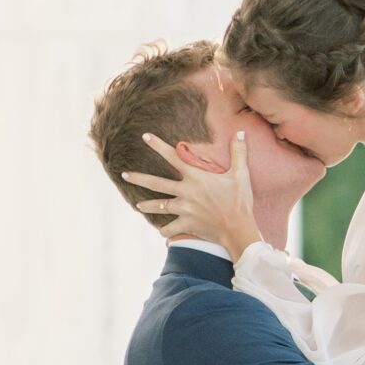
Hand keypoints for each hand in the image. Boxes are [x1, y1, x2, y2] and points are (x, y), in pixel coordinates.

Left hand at [126, 131, 260, 261]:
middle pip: (156, 183)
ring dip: (147, 206)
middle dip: (138, 178)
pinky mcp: (186, 224)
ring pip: (160, 206)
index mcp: (196, 177)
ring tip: (137, 205)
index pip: (173, 156)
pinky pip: (170, 229)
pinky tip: (162, 232)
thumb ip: (239, 152)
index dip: (158, 145)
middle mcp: (186, 191)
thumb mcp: (241, 174)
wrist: (238, 229)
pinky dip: (166, 231)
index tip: (145, 136)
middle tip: (123, 174)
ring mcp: (184, 209)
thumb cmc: (240, 201)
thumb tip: (242, 132)